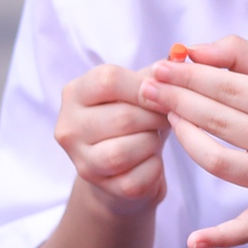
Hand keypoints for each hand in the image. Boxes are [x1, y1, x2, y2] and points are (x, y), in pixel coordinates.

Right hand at [54, 63, 167, 212]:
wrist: (123, 170)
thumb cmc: (134, 120)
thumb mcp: (138, 92)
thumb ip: (153, 75)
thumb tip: (179, 59)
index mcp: (74, 94)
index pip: (108, 80)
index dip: (146, 85)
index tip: (167, 91)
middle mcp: (69, 128)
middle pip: (123, 117)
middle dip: (155, 116)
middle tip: (168, 116)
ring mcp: (82, 161)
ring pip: (126, 150)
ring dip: (152, 142)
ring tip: (155, 136)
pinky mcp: (103, 188)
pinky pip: (138, 176)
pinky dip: (154, 167)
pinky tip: (152, 159)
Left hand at [139, 37, 247, 247]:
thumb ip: (246, 59)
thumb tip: (194, 52)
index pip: (231, 87)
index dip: (190, 75)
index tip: (162, 65)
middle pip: (220, 119)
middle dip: (177, 99)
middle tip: (148, 87)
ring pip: (217, 161)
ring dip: (184, 139)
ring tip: (166, 118)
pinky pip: (242, 228)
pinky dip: (217, 237)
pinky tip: (192, 238)